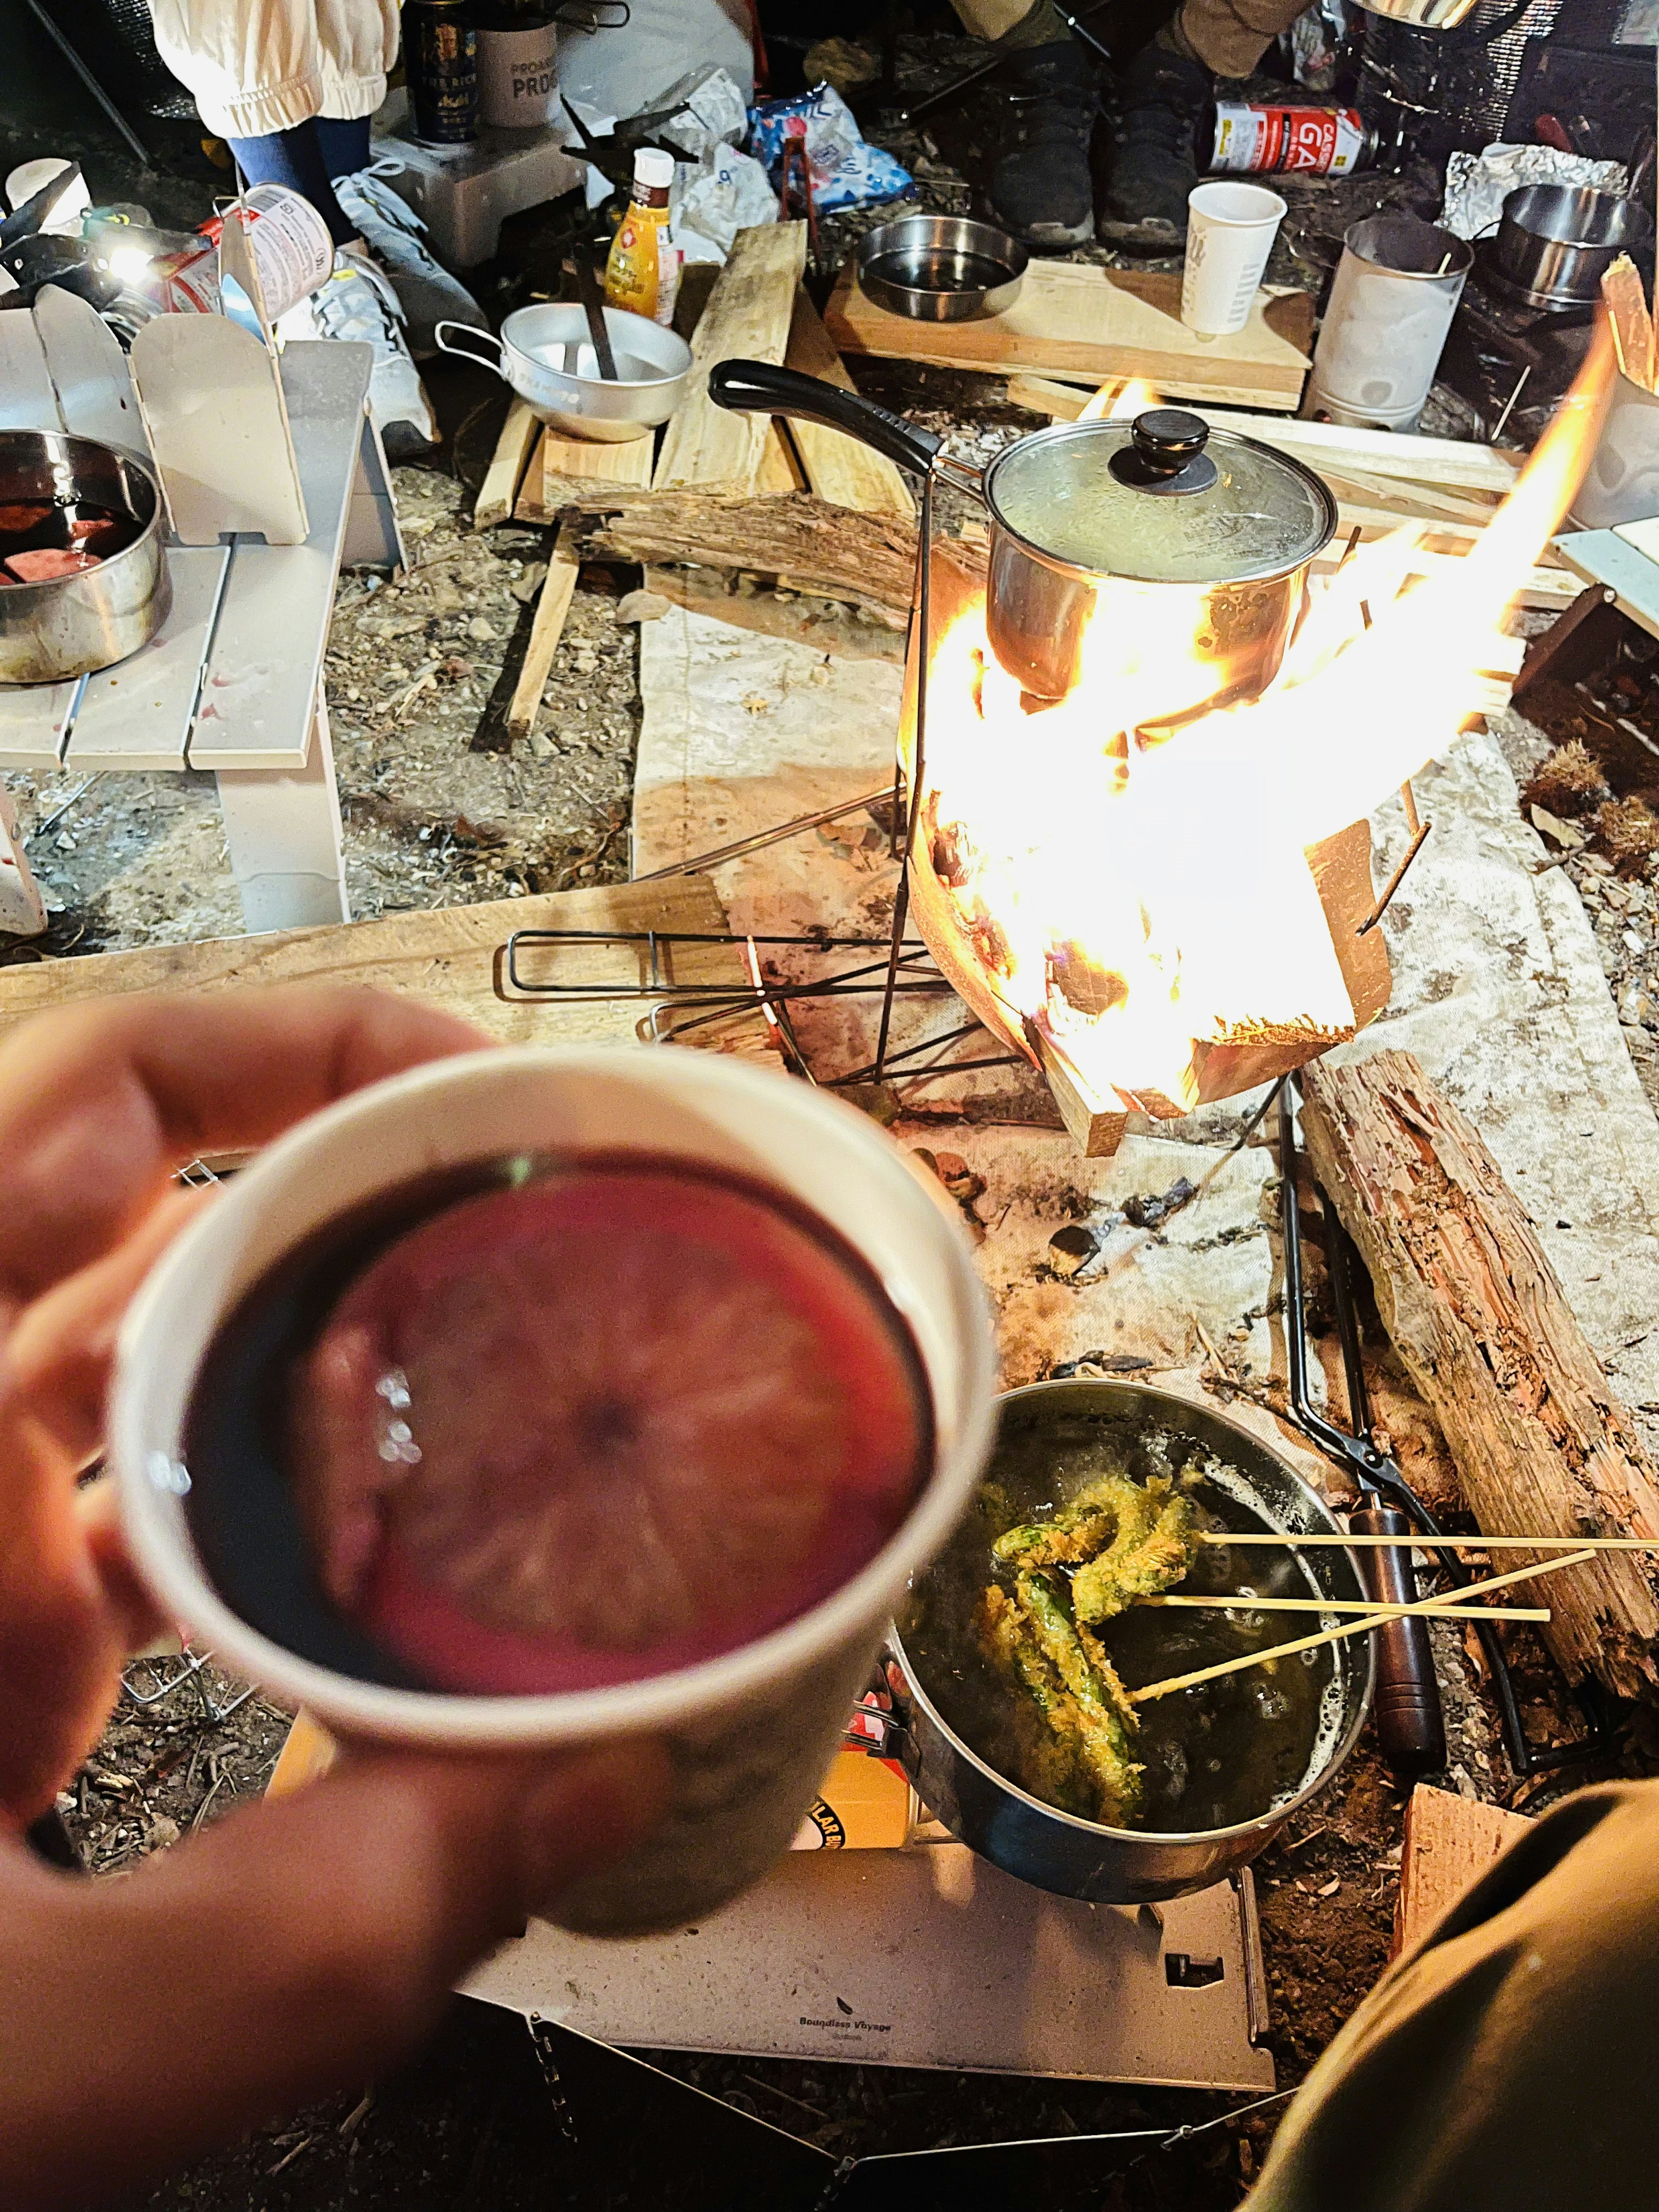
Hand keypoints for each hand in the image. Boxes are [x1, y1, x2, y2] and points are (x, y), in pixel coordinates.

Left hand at [0, 990, 667, 2209]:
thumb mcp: (29, 2048)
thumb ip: (312, 1933)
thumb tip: (583, 1795)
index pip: (77, 1115)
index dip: (280, 1048)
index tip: (463, 1083)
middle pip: (128, 1201)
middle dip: (344, 1176)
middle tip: (535, 1213)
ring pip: (133, 1338)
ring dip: (311, 1328)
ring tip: (494, 1351)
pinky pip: (130, 1474)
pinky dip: (261, 1472)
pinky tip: (381, 1540)